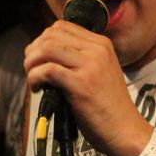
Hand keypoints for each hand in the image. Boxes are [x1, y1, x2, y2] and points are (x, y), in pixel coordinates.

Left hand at [23, 20, 152, 155]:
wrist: (124, 129)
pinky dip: (35, 78)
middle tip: (32, 69)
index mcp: (102, 44)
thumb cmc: (108, 106)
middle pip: (51, 35)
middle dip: (34, 51)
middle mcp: (97, 49)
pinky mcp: (81, 83)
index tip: (39, 58)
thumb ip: (79, 59)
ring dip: (32, 63)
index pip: (62, 27)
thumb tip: (46, 54)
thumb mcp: (99, 72)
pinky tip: (37, 89)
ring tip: (33, 79)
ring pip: (46, 49)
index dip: (43, 40)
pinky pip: (47, 70)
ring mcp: (90, 65)